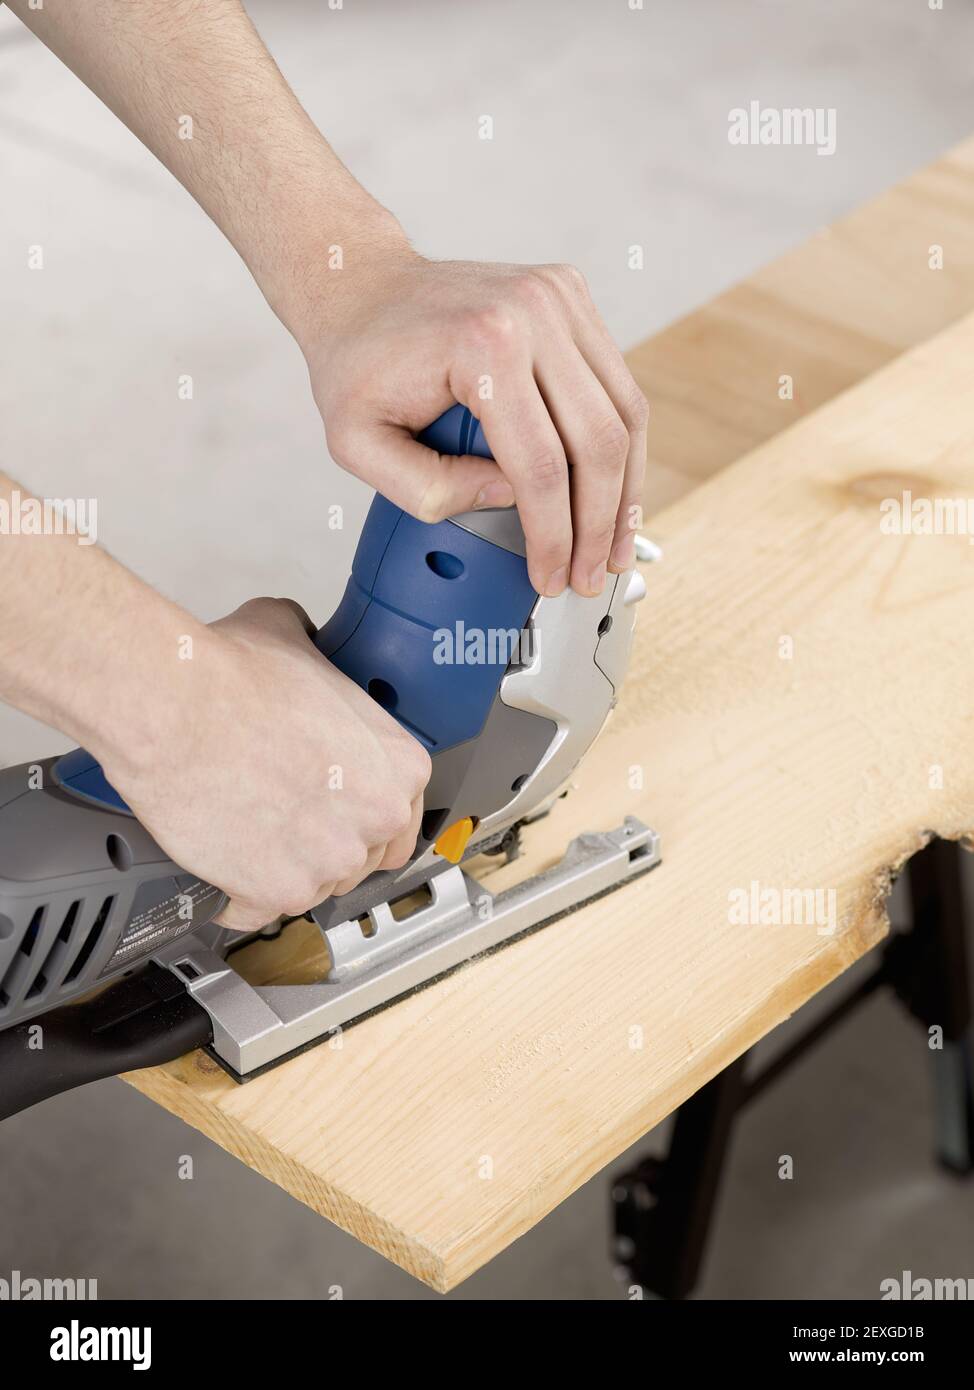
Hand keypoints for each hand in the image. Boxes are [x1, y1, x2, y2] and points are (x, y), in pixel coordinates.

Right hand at [96, 597, 430, 932]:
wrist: (174, 707)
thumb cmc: (232, 677)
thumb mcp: (297, 639)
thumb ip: (318, 657)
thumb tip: (304, 646)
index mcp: (398, 765)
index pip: (399, 817)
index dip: (358, 814)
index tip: (334, 812)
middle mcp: (374, 819)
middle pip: (359, 857)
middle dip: (323, 844)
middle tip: (283, 817)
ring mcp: (329, 862)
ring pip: (313, 887)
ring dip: (283, 870)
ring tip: (247, 831)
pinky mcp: (277, 893)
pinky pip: (258, 911)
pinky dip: (235, 896)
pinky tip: (222, 861)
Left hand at [301, 252, 648, 598]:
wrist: (360, 285)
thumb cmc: (356, 360)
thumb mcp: (356, 443)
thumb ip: (426, 489)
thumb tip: (508, 500)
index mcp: (483, 344)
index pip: (542, 464)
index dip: (554, 535)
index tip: (551, 578)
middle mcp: (534, 312)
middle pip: (599, 441)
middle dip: (601, 523)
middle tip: (591, 574)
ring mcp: (559, 298)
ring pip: (626, 412)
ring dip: (626, 488)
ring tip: (616, 544)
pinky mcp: (571, 297)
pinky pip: (617, 384)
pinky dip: (620, 445)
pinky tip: (612, 490)